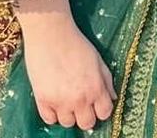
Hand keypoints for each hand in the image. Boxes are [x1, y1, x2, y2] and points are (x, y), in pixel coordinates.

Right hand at [14, 0, 114, 129]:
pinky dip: (52, 113)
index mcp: (96, 88)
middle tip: (79, 101)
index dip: (101, 108)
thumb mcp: (97, 59)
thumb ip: (106, 80)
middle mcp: (80, 99)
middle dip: (85, 114)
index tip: (96, 103)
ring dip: (68, 113)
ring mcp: (60, 102)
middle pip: (87, 123)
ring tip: (65, 96)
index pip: (105, 114)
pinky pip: (49, 120)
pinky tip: (53, 98)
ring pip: (68, 123)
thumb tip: (113, 98)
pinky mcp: (43, 100)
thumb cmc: (75, 42)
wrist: (50, 32)